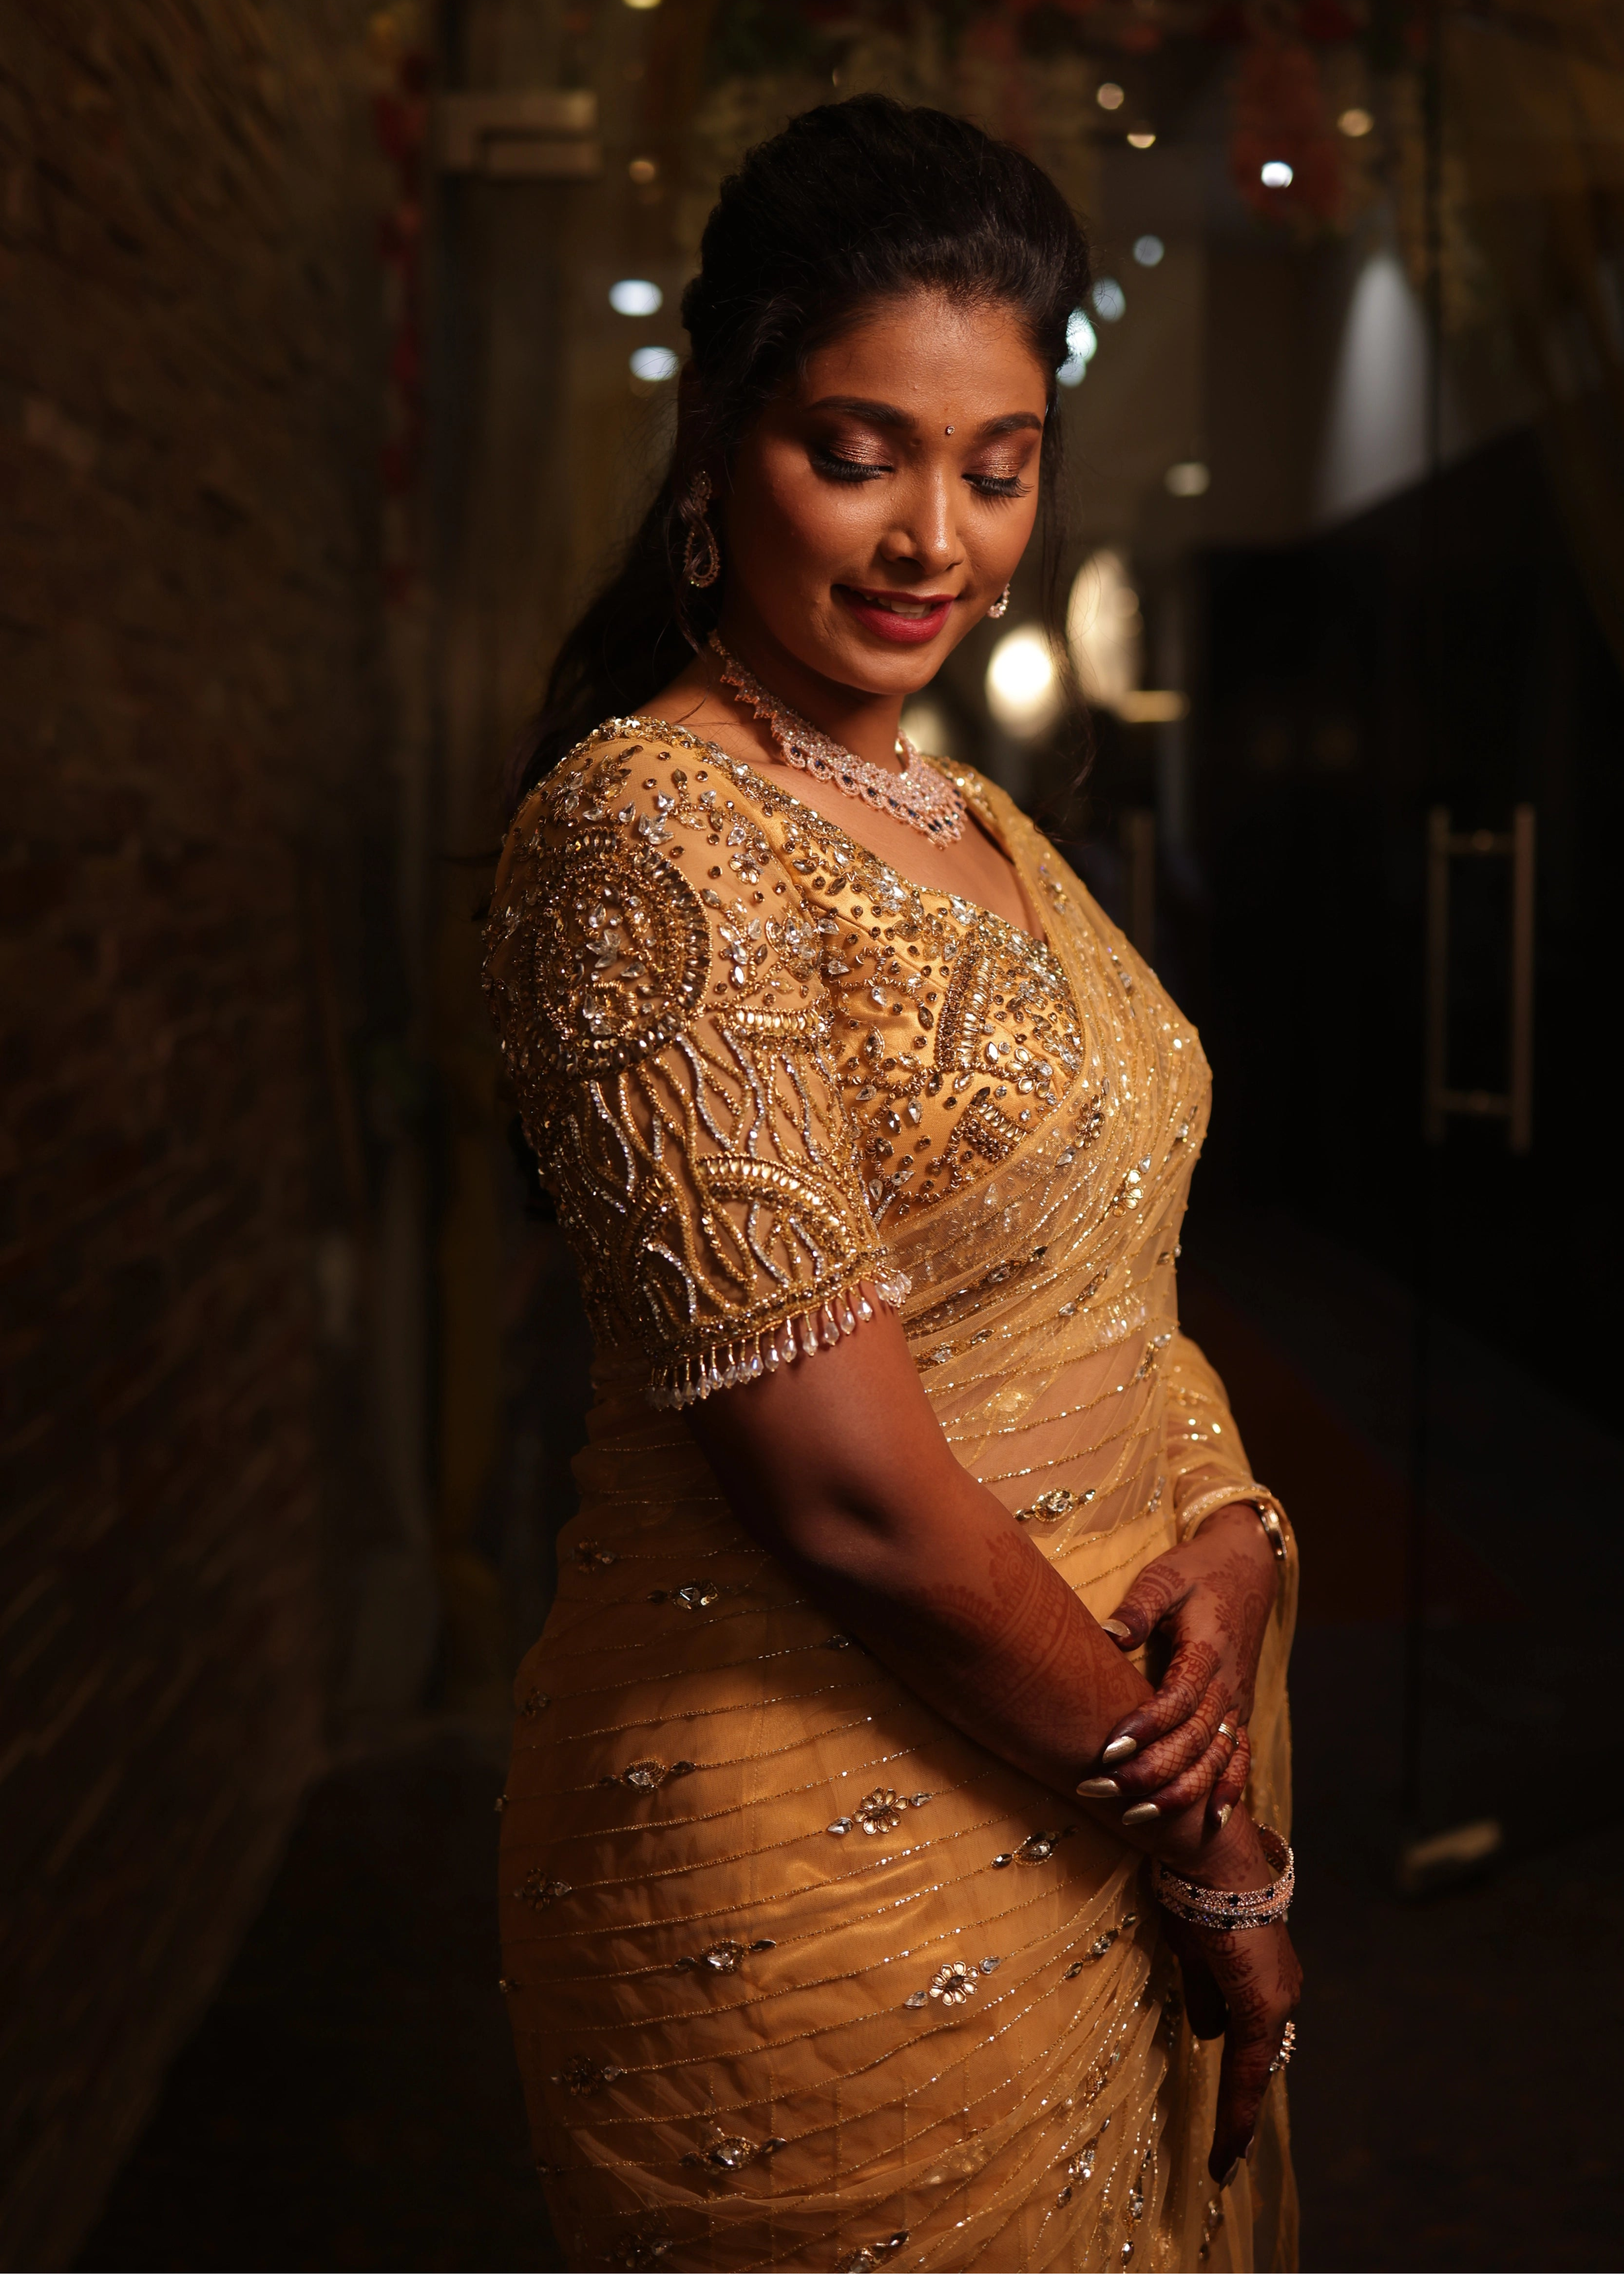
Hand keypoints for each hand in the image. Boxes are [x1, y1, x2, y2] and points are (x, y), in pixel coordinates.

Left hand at [1088, 1505, 1278, 1827]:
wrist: (1246, 1569)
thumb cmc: (1196, 1572)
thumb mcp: (1164, 1575)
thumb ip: (1139, 1605)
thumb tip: (1109, 1634)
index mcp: (1208, 1650)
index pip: (1178, 1699)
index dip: (1146, 1728)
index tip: (1108, 1750)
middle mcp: (1227, 1685)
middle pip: (1194, 1740)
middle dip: (1151, 1772)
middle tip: (1103, 1790)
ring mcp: (1237, 1703)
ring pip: (1215, 1759)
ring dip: (1179, 1793)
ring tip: (1136, 1817)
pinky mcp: (1239, 1713)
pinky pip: (1240, 1759)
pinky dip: (1228, 1791)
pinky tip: (1208, 1822)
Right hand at [1150, 1809, 1300, 2180]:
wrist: (1208, 1856)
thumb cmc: (1195, 1889)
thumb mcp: (1192, 1947)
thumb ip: (1203, 1990)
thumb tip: (1206, 2030)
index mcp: (1264, 1973)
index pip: (1253, 2038)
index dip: (1241, 2080)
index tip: (1235, 2122)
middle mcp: (1281, 1989)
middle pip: (1256, 2051)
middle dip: (1239, 2092)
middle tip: (1230, 2144)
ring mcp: (1276, 1999)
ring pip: (1252, 2064)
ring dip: (1234, 2101)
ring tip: (1225, 2156)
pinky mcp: (1264, 2007)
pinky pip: (1246, 2071)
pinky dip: (1236, 2112)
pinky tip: (1227, 2153)